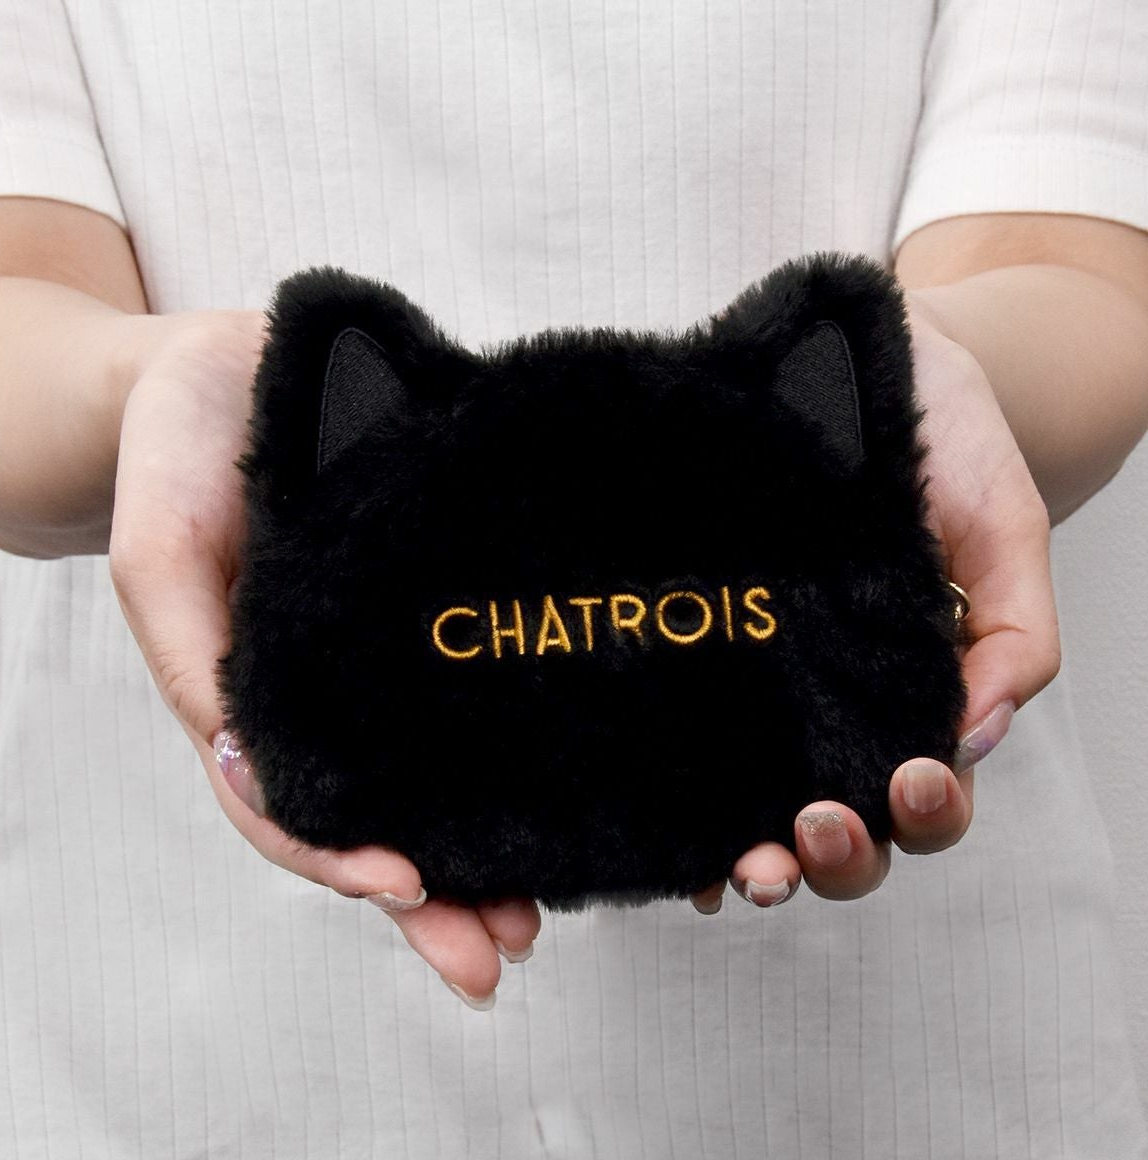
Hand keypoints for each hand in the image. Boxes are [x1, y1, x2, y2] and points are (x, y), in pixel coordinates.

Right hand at [109, 312, 537, 1009]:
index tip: (410, 887)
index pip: (300, 811)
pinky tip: (581, 756)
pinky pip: (483, 667)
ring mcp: (393, 647)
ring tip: (557, 890)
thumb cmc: (175, 464)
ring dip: (498, 833)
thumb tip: (251, 763)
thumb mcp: (164, 562)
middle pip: (390, 814)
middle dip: (446, 891)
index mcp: (266, 701)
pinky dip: (523, 726)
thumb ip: (197, 666)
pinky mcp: (446, 586)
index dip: (345, 862)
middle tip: (507, 945)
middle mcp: (339, 691)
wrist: (229, 370)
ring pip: (449, 761)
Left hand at [689, 296, 1060, 914]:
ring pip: (766, 808)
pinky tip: (673, 840)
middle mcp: (840, 709)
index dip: (921, 815)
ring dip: (762, 855)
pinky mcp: (715, 652)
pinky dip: (690, 812)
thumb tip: (975, 735)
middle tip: (814, 827)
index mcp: (917, 696)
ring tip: (747, 865)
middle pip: (848, 826)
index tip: (907, 779)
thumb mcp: (1006, 532)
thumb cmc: (949, 453)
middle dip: (839, 856)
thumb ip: (1015, 635)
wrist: (873, 370)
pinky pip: (698, 753)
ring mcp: (771, 691)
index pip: (924, 793)